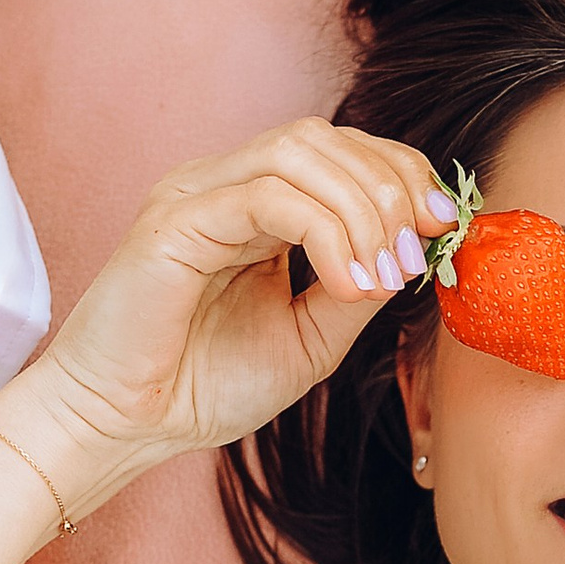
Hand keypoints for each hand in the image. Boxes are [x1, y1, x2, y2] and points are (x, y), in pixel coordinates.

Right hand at [14, 119, 453, 486]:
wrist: (123, 426)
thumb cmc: (203, 386)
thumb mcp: (312, 338)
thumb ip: (360, 290)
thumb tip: (416, 253)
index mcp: (256, 205)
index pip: (340, 150)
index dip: (400, 175)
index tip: (442, 226)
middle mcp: (224, 185)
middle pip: (326, 137)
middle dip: (389, 187)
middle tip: (414, 254)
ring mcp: (196, 193)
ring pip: (299, 151)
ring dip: (360, 207)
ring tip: (379, 274)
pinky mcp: (174, 220)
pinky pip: (266, 196)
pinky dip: (323, 232)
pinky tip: (344, 282)